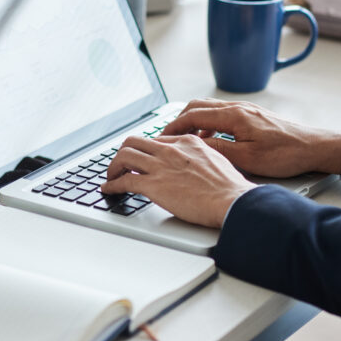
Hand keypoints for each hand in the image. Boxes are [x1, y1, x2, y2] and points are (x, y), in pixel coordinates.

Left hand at [101, 135, 256, 227]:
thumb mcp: (216, 160)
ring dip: (113, 167)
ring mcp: (160, 166)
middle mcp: (170, 150)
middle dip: (123, 153)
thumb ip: (199, 157)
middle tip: (120, 165)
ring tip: (111, 176)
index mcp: (187, 142)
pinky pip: (124, 181)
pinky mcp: (153, 185)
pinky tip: (109, 189)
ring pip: (124, 157)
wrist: (232, 200)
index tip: (140, 158)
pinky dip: (112, 185)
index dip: (144, 150)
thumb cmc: (229, 188)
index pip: (155, 140)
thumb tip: (192, 165)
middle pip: (134, 142)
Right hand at [160, 98, 340, 177]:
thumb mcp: (247, 157)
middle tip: (167, 136)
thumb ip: (218, 148)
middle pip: (197, 106)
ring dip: (193, 121)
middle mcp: (238, 107)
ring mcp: (246, 109)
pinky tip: (210, 139)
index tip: (161, 137)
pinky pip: (221, 113)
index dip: (173, 126)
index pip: (193, 115)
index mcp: (234, 115)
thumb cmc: (286, 154)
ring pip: (209, 108)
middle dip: (178, 120)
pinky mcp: (252, 115)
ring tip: (185, 139)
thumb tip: (195, 144)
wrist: (315, 147)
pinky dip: (208, 123)